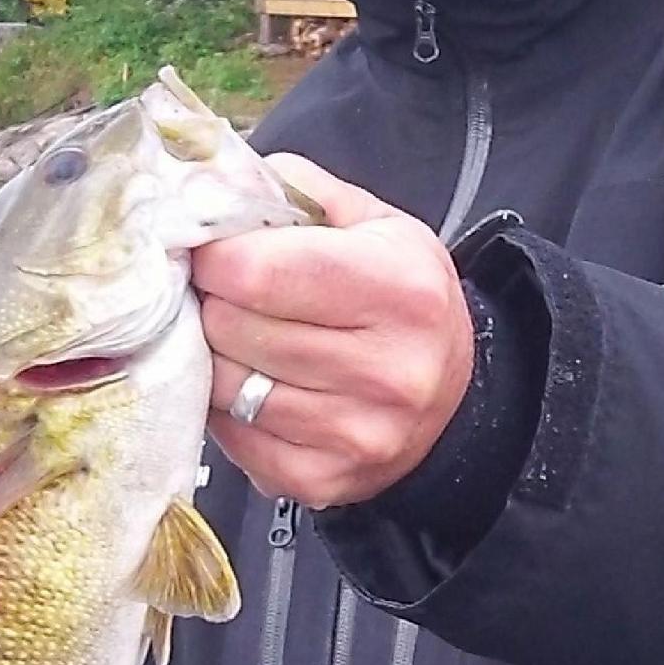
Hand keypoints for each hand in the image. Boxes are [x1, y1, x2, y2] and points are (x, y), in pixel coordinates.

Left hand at [196, 158, 474, 508]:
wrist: (453, 400)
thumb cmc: (402, 300)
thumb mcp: (375, 224)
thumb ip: (296, 190)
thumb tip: (210, 183)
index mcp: (399, 288)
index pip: (256, 271)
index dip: (213, 255)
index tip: (211, 250)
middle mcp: (385, 369)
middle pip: (230, 327)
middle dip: (213, 303)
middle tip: (227, 294)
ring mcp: (352, 434)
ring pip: (221, 384)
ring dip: (215, 355)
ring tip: (242, 337)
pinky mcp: (319, 481)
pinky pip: (229, 436)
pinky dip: (227, 408)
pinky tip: (255, 385)